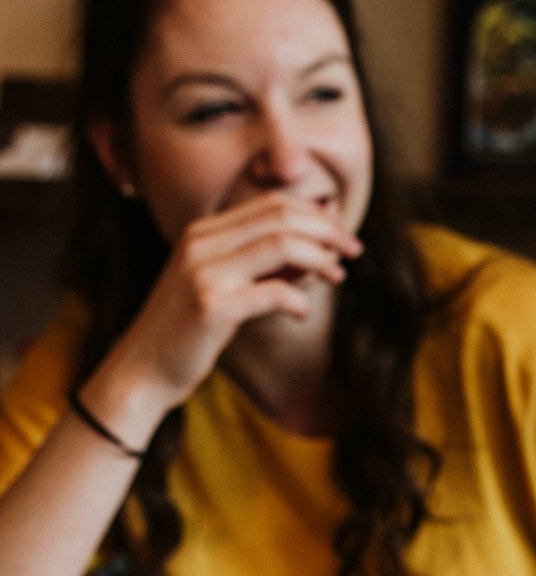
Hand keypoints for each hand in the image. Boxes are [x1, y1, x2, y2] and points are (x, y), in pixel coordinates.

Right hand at [92, 194, 362, 425]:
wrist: (142, 370)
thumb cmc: (187, 333)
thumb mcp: (223, 288)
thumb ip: (263, 268)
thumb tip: (317, 256)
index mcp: (202, 232)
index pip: (270, 204)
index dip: (314, 215)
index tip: (341, 236)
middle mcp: (200, 243)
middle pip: (280, 217)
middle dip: (326, 232)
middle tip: (353, 252)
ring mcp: (203, 272)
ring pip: (281, 245)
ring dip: (319, 260)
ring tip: (338, 277)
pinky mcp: (211, 305)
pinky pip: (274, 292)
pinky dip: (298, 301)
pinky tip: (302, 314)